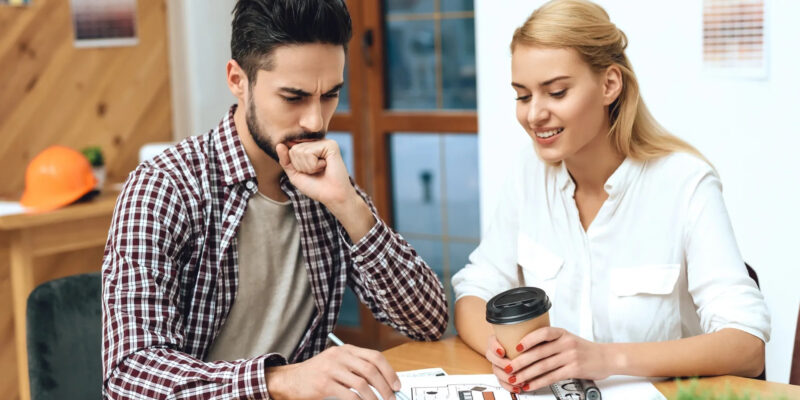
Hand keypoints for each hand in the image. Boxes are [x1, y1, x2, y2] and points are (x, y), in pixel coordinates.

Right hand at [266, 344, 401, 399]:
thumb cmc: (317, 374)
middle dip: (385, 387)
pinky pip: (349, 395)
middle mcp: (339, 356)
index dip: (389, 371)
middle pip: (371, 370)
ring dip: (374, 398)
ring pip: (362, 384)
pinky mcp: (324, 384)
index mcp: (346, 349)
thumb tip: (383, 382)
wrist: (290, 380)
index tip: (396, 385)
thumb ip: (357, 368)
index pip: (374, 356)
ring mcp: (331, 369)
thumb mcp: (338, 364)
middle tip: (391, 398)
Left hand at [276, 139, 354, 207]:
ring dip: (308, 167)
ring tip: (320, 170)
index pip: (290, 150)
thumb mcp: (295, 174)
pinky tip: (325, 166)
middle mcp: (317, 142)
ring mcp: (324, 142)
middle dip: (301, 166)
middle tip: (315, 172)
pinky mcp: (330, 145)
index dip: (295, 165)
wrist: (332, 196)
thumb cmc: (316, 186)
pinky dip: (314, 165)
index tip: (308, 172)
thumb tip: (279, 145)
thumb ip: (285, 160)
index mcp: (310, 147)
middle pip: (293, 150)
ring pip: (300, 151)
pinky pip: (309, 152)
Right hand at [485, 335, 526, 393]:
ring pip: (496, 371)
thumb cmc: (524, 339)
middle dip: (501, 364)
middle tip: (510, 368)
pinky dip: (508, 386)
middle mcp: (497, 352)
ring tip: (516, 379)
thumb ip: (527, 333)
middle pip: (492, 358)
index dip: (495, 348)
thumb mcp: (525, 334)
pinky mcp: (503, 374)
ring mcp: (498, 364)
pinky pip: (501, 381)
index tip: (502, 352)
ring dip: (506, 377)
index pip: (491, 342)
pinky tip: (516, 387)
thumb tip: (536, 333)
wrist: (524, 348)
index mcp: (498, 340)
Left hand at [491, 327, 610, 392]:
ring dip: (526, 374)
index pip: (542, 333)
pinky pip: (552, 377)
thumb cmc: (584, 349)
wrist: (607, 357)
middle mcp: (566, 343)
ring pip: (543, 366)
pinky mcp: (574, 370)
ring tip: (515, 379)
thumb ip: (550, 342)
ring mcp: (570, 356)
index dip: (527, 339)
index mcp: (562, 333)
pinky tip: (530, 385)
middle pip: (538, 353)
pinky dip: (538, 382)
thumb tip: (526, 348)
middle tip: (508, 368)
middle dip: (520, 362)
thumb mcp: (568, 339)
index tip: (515, 347)